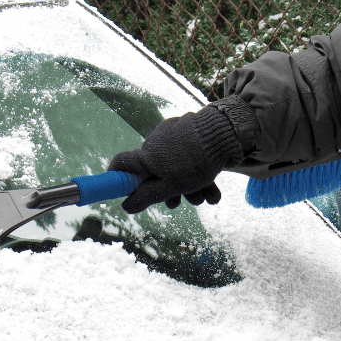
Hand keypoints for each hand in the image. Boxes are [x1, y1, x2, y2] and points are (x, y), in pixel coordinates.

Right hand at [108, 106, 241, 213]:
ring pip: (178, 169)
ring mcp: (174, 138)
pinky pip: (191, 159)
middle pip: (158, 174)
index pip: (122, 163)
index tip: (121, 190)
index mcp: (147, 156)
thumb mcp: (169, 186)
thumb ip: (147, 197)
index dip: (117, 177)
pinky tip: (214, 189)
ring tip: (207, 195)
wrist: (224, 133)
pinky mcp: (191, 135)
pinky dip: (202, 175)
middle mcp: (156, 144)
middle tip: (186, 200)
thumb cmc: (193, 162)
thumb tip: (125, 206)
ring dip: (193, 188)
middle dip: (174, 192)